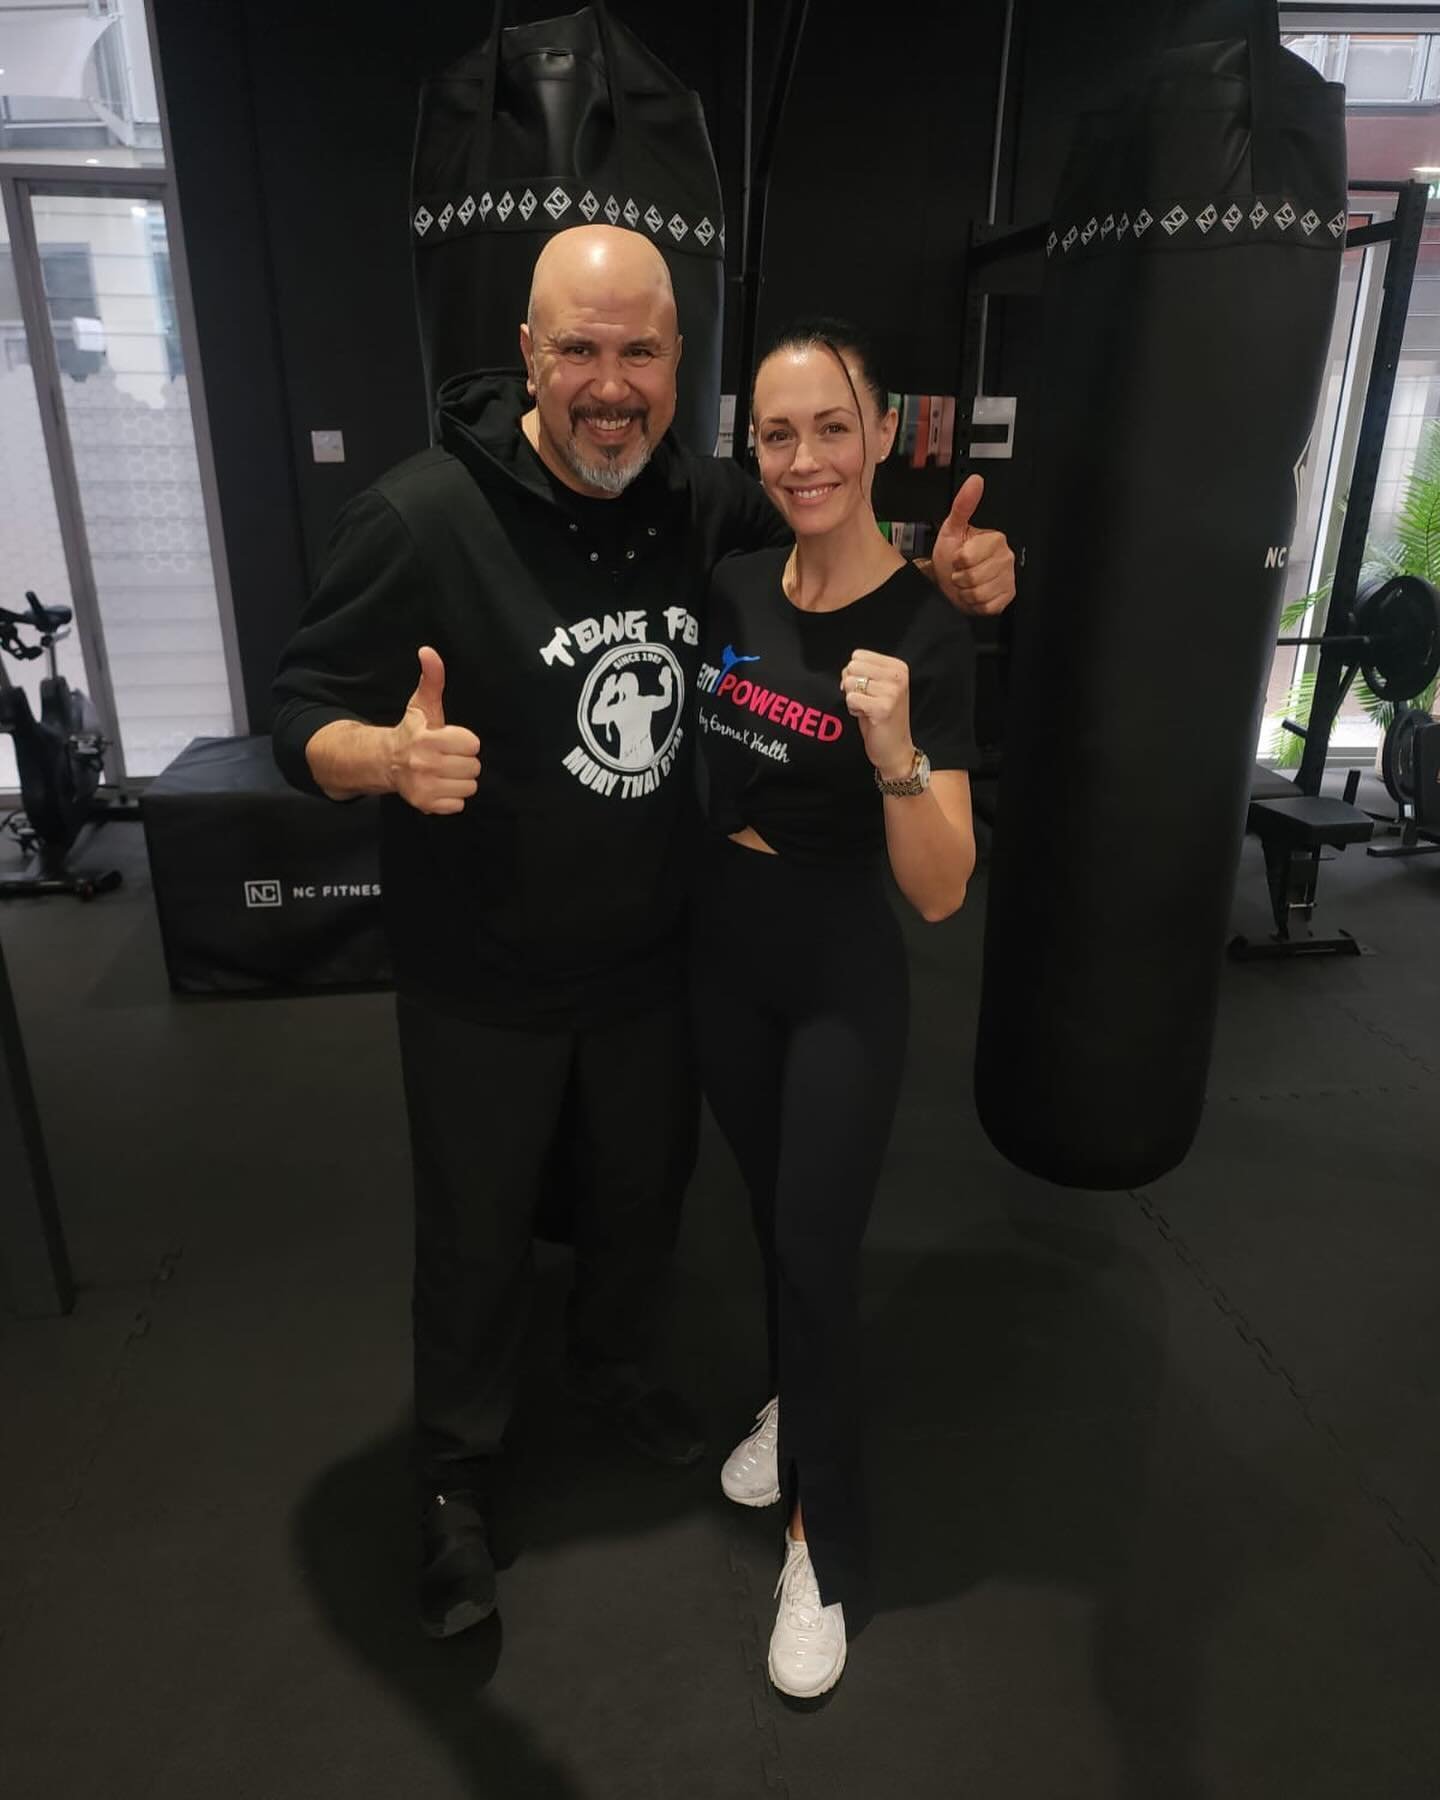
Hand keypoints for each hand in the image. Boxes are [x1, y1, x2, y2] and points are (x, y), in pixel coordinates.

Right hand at [389, 646, 481, 815]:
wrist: (386, 762)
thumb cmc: (412, 731)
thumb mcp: (422, 704)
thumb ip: (432, 678)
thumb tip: (428, 650)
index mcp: (427, 739)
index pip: (472, 744)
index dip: (464, 741)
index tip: (450, 739)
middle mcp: (424, 765)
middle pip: (474, 767)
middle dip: (464, 761)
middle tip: (447, 756)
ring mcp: (424, 787)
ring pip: (470, 786)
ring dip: (460, 779)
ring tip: (444, 771)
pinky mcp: (426, 806)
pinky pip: (459, 805)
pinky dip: (452, 797)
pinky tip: (439, 785)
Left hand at [841, 650, 914, 779]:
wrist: (895, 749)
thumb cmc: (882, 716)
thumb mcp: (878, 686)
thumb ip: (863, 671)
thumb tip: (845, 670)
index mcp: (898, 667)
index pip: (858, 655)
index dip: (855, 674)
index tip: (868, 690)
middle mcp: (898, 676)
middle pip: (852, 666)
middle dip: (852, 685)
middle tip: (867, 700)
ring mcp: (892, 692)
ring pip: (849, 683)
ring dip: (853, 699)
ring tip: (868, 709)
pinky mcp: (882, 708)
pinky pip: (850, 699)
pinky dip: (853, 710)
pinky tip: (867, 716)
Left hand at [931, 473, 1015, 615]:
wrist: (950, 581)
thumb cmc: (951, 554)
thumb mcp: (952, 528)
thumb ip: (963, 505)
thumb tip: (975, 481)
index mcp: (995, 539)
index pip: (968, 557)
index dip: (956, 562)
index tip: (957, 558)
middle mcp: (1006, 558)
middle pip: (974, 577)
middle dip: (959, 578)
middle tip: (960, 572)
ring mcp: (1008, 579)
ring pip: (979, 593)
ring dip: (965, 592)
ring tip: (966, 584)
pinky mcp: (1007, 597)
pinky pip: (987, 606)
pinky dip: (975, 604)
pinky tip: (974, 594)